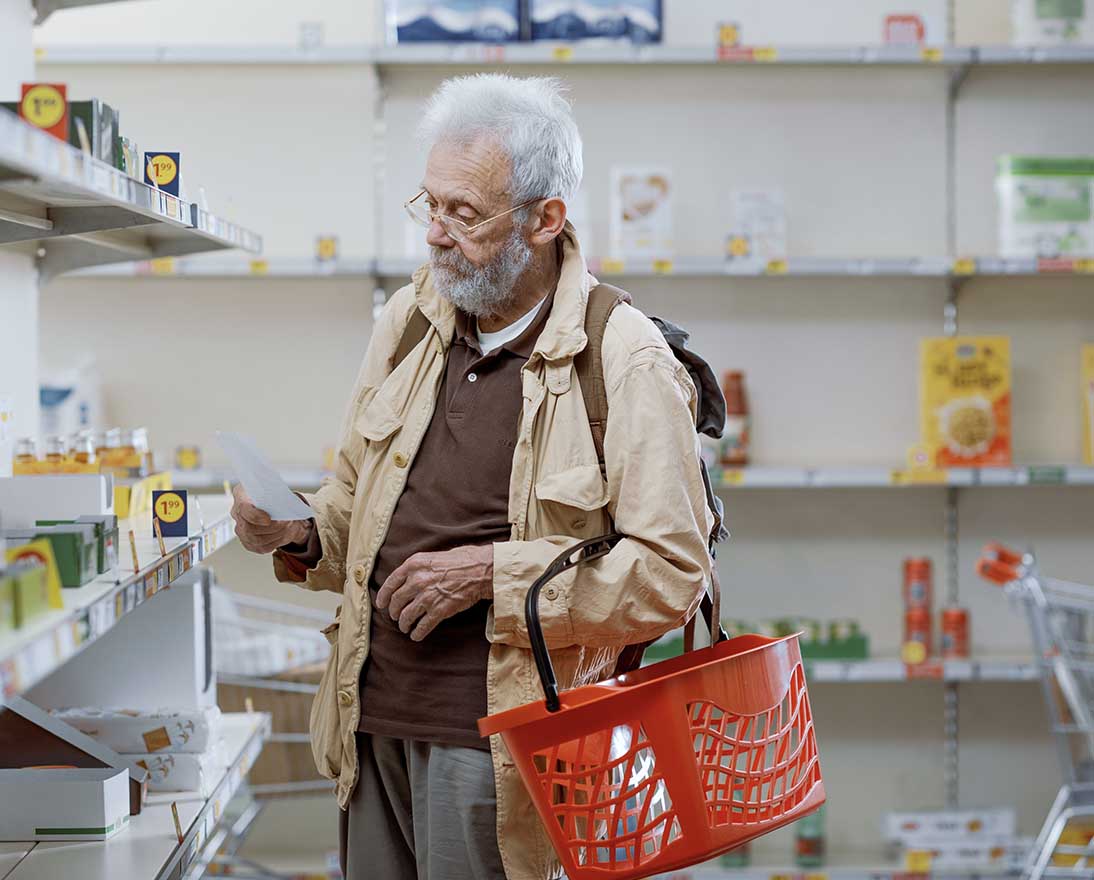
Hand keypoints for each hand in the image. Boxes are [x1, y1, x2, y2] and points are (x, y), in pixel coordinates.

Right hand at [231, 484, 309, 554]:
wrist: (275, 505)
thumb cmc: (273, 495)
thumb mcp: (274, 490)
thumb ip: (274, 496)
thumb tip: (283, 507)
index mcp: (241, 495)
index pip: (243, 508)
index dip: (255, 516)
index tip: (269, 519)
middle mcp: (237, 513)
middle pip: (248, 528)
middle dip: (271, 527)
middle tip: (287, 522)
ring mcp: (240, 529)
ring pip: (257, 540)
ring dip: (276, 534)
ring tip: (288, 527)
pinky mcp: (248, 542)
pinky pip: (262, 547)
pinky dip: (276, 542)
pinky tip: (283, 534)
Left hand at [375, 545, 492, 641]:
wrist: (481, 570)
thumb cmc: (462, 560)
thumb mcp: (434, 556)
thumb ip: (418, 567)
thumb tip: (408, 578)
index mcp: (414, 565)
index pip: (390, 583)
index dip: (383, 596)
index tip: (381, 604)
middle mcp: (417, 581)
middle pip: (396, 602)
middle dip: (394, 612)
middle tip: (396, 617)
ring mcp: (427, 597)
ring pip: (406, 616)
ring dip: (404, 624)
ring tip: (405, 627)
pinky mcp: (439, 611)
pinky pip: (422, 626)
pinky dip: (417, 633)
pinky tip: (416, 636)